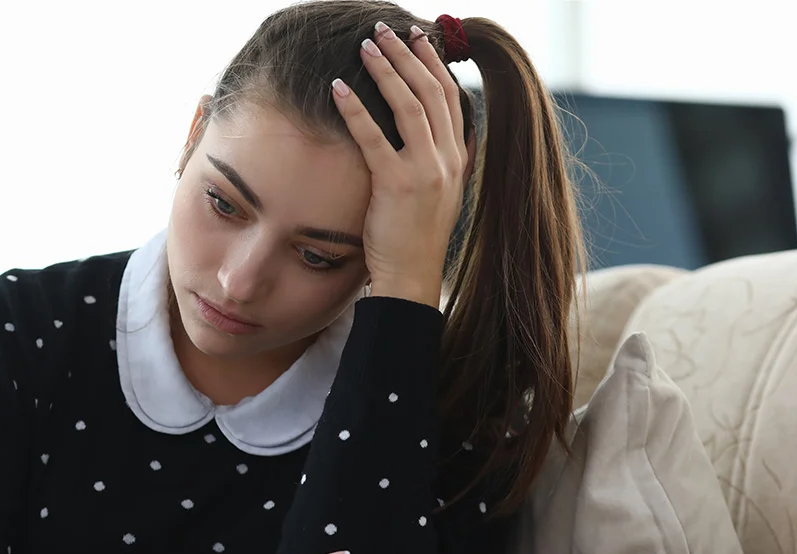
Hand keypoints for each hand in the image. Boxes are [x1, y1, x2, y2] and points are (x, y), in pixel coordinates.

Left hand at [334, 22, 468, 306]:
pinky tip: (338, 88)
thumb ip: (433, 162)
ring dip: (387, 69)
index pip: (452, 98)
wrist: (412, 279)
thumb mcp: (436, 195)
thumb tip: (422, 134)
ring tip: (366, 45)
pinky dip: (356, 107)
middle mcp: (449, 160)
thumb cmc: (414, 240)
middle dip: (409, 55)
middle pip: (433, 91)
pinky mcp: (398, 184)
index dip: (434, 64)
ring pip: (409, 105)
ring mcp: (427, 171)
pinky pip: (375, 136)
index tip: (418, 39)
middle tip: (386, 30)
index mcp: (458, 159)